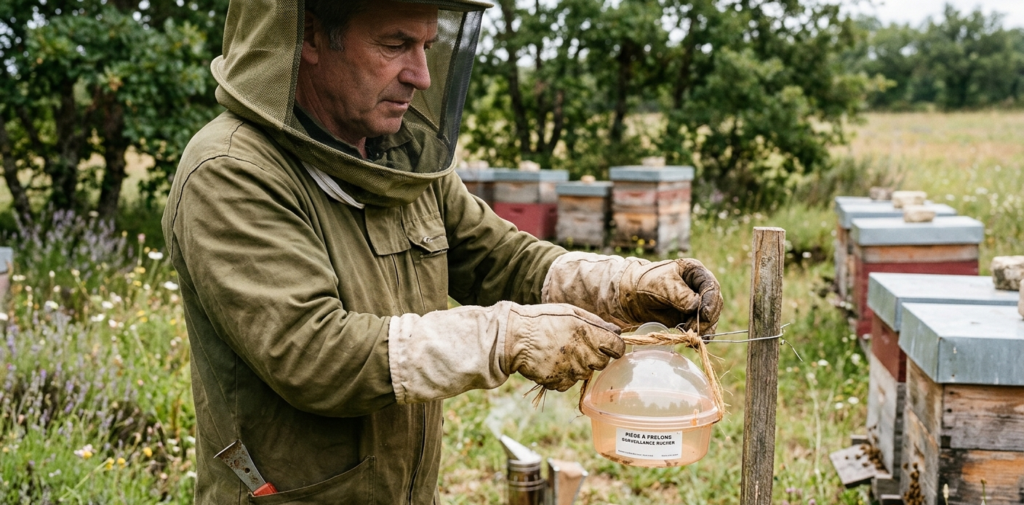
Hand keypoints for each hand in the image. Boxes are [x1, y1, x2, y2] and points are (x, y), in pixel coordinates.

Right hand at [504, 304, 623, 391]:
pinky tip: (552, 362)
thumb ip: (596, 322)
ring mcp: (572, 370)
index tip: (606, 345)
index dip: (613, 347)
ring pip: (585, 373)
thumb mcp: (571, 312)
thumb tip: (616, 332)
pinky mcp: (558, 382)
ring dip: (578, 366)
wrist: (515, 337)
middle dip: (594, 356)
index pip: (617, 348)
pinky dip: (563, 376)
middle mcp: (584, 354)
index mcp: (590, 334)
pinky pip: (568, 383)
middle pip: (602, 363)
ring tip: (561, 352)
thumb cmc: (543, 319)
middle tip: (578, 346)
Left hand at [619, 258, 722, 336]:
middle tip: (693, 330)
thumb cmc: (645, 284)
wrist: (632, 297)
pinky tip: (693, 341)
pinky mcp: (692, 318)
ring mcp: (697, 303)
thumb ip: (679, 294)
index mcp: (695, 272)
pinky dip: (700, 335)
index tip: (704, 315)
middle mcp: (700, 287)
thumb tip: (695, 306)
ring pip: (711, 317)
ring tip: (690, 336)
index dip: (711, 301)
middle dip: (707, 319)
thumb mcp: (661, 285)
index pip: (711, 286)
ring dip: (704, 329)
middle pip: (714, 304)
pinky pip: (702, 327)